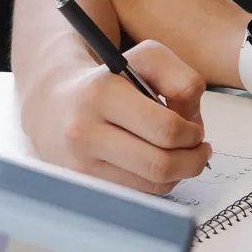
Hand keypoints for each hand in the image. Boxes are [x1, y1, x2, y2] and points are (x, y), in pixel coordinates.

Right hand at [20, 40, 214, 194]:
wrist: (54, 104)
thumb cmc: (109, 80)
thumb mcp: (146, 58)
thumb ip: (180, 78)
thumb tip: (193, 123)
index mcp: (101, 93)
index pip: (166, 129)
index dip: (192, 133)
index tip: (195, 129)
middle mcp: (84, 132)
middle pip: (160, 165)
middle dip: (192, 159)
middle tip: (197, 148)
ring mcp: (80, 165)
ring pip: (152, 185)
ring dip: (178, 172)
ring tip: (178, 154)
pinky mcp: (83, 186)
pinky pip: (137, 194)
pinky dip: (155, 182)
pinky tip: (154, 163)